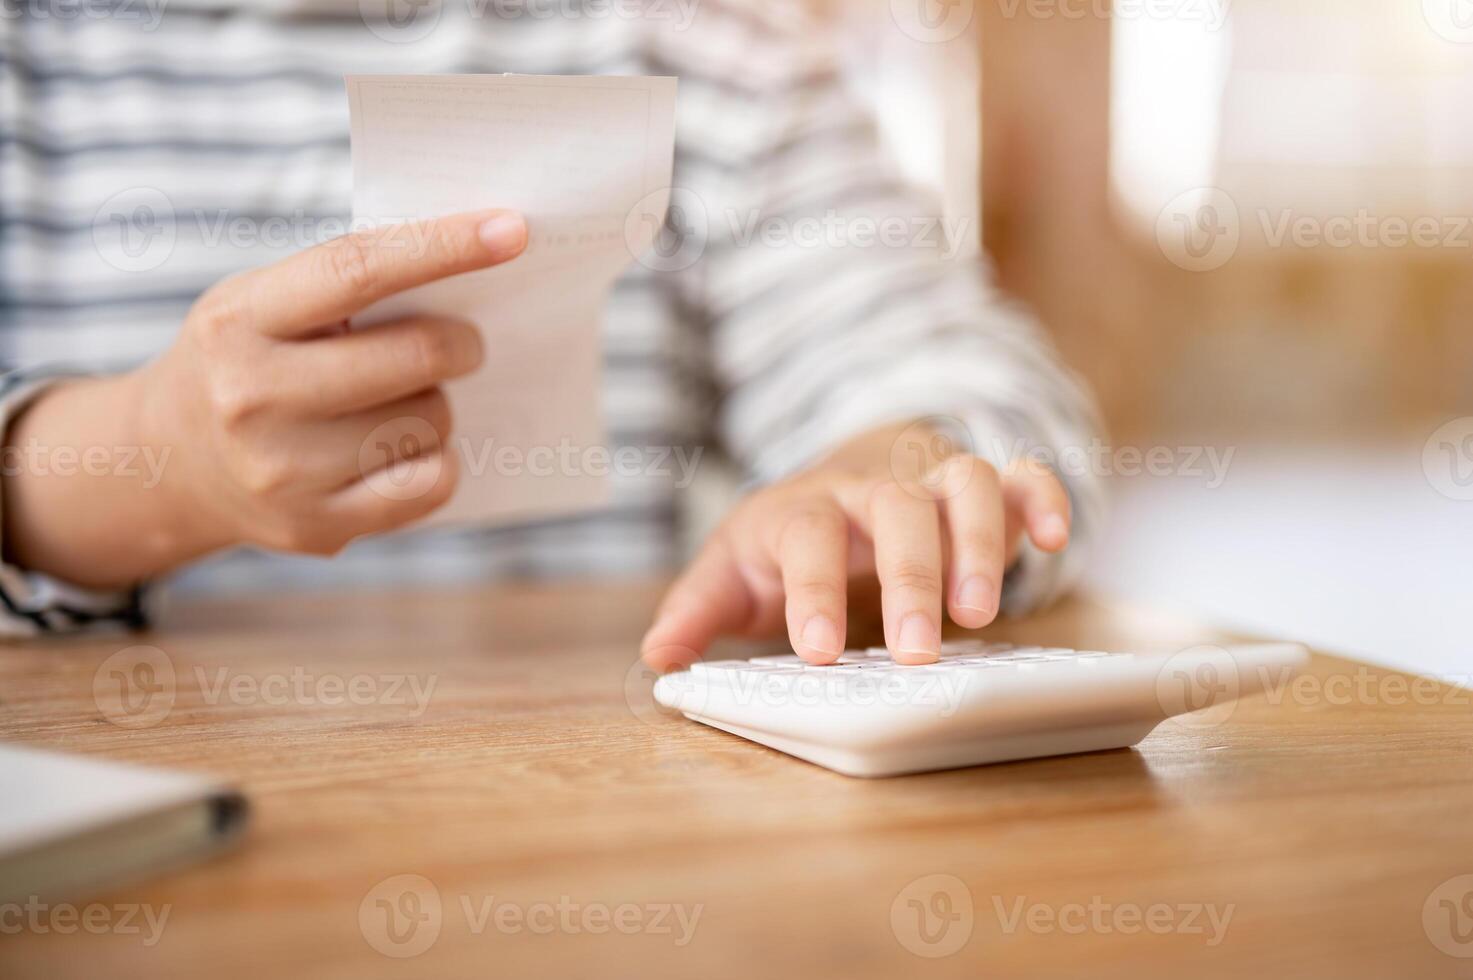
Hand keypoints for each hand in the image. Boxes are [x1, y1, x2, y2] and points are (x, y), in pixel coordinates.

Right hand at [135, 209, 526, 557]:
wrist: (171, 462)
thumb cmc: (247, 358)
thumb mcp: (262, 302)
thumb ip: (345, 282)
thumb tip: (473, 253)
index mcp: (240, 320)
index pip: (358, 269)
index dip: (444, 247)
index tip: (511, 230)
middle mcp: (252, 397)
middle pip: (417, 356)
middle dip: (462, 343)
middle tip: (463, 342)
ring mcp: (282, 471)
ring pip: (431, 420)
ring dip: (438, 403)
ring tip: (400, 400)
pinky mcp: (316, 527)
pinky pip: (430, 483)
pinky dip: (439, 459)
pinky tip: (408, 447)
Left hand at [640, 423, 1070, 669]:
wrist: (849, 471)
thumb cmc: (792, 537)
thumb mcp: (737, 569)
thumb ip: (700, 611)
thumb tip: (658, 656)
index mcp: (806, 509)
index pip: (807, 535)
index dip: (812, 589)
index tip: (819, 650)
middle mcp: (873, 487)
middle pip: (894, 509)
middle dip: (908, 578)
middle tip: (916, 652)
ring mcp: (933, 480)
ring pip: (965, 484)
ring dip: (978, 543)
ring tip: (979, 615)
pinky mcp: (987, 487)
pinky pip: (1024, 475)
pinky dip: (1043, 498)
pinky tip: (1053, 540)